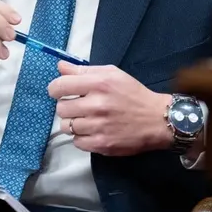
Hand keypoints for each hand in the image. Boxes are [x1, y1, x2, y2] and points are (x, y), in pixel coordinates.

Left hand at [47, 62, 172, 155]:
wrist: (157, 120)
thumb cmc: (133, 94)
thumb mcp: (112, 74)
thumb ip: (84, 70)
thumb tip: (60, 66)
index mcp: (99, 84)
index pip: (60, 86)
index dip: (55, 89)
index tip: (59, 91)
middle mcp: (97, 105)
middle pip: (61, 108)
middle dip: (67, 107)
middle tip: (79, 107)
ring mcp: (98, 126)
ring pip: (67, 126)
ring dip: (74, 123)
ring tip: (87, 120)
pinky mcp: (101, 144)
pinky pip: (76, 142)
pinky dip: (82, 137)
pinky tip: (93, 131)